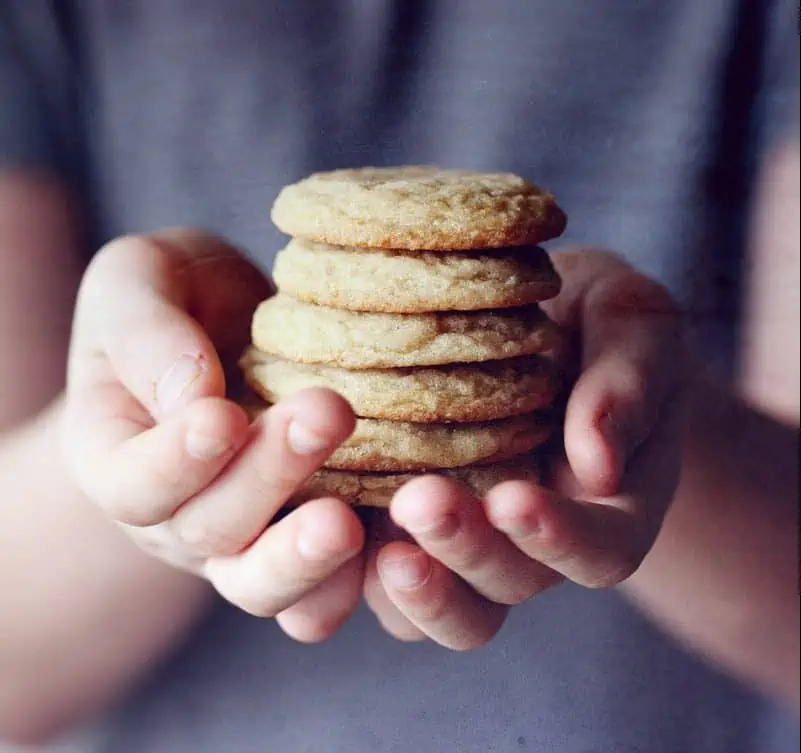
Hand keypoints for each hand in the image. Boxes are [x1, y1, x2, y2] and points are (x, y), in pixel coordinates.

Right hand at [62, 229, 365, 641]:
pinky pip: (322, 595)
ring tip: (346, 523)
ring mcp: (242, 540)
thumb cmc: (182, 297)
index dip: (174, 462)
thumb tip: (194, 397)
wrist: (236, 324)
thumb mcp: (140, 281)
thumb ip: (146, 332)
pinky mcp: (305, 545)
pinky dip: (357, 584)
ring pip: (263, 586)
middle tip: (326, 414)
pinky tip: (395, 550)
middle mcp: (175, 517)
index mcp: (116, 457)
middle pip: (211, 530)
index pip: (132, 484)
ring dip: (306, 559)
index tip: (223, 417)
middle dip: (268, 478)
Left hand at [362, 249, 683, 647]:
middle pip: (511, 586)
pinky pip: (389, 576)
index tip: (513, 498)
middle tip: (420, 501)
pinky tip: (323, 523)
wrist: (542, 321)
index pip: (601, 551)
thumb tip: (599, 465)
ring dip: (415, 588)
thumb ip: (629, 384)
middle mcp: (540, 541)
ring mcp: (476, 539)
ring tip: (370, 543)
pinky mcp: (415, 525)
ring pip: (450, 607)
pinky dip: (359, 572)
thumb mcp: (633, 323)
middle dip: (467, 553)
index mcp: (612, 506)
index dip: (560, 538)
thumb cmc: (598, 320)